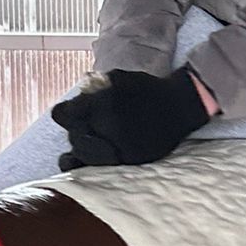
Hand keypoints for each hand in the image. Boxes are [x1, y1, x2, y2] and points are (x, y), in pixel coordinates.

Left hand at [52, 68, 211, 167]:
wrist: (180, 106)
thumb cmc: (148, 89)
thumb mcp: (120, 77)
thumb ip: (95, 86)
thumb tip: (77, 98)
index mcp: (103, 104)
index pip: (65, 115)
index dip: (66, 113)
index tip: (69, 112)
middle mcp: (108, 127)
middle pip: (74, 134)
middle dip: (76, 129)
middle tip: (83, 125)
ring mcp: (119, 147)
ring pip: (83, 153)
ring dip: (80, 146)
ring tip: (88, 140)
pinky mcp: (129, 161)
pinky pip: (100, 167)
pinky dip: (88, 164)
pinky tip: (83, 160)